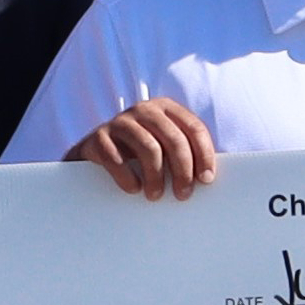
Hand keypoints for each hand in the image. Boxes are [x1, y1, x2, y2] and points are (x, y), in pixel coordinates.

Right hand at [73, 97, 221, 203]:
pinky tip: (133, 189)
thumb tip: (208, 179)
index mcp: (166, 108)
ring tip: (156, 195)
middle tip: (183, 194)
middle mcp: (144, 109)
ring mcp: (120, 121)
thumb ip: (185, 152)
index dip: (204, 155)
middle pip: (173, 139)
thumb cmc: (139, 154)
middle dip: (183, 170)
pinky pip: (116, 158)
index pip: (194, 128)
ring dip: (156, 176)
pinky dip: (127, 177)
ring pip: (148, 147)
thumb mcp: (163, 146)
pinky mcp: (99, 136)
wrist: (96, 152)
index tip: (206, 180)